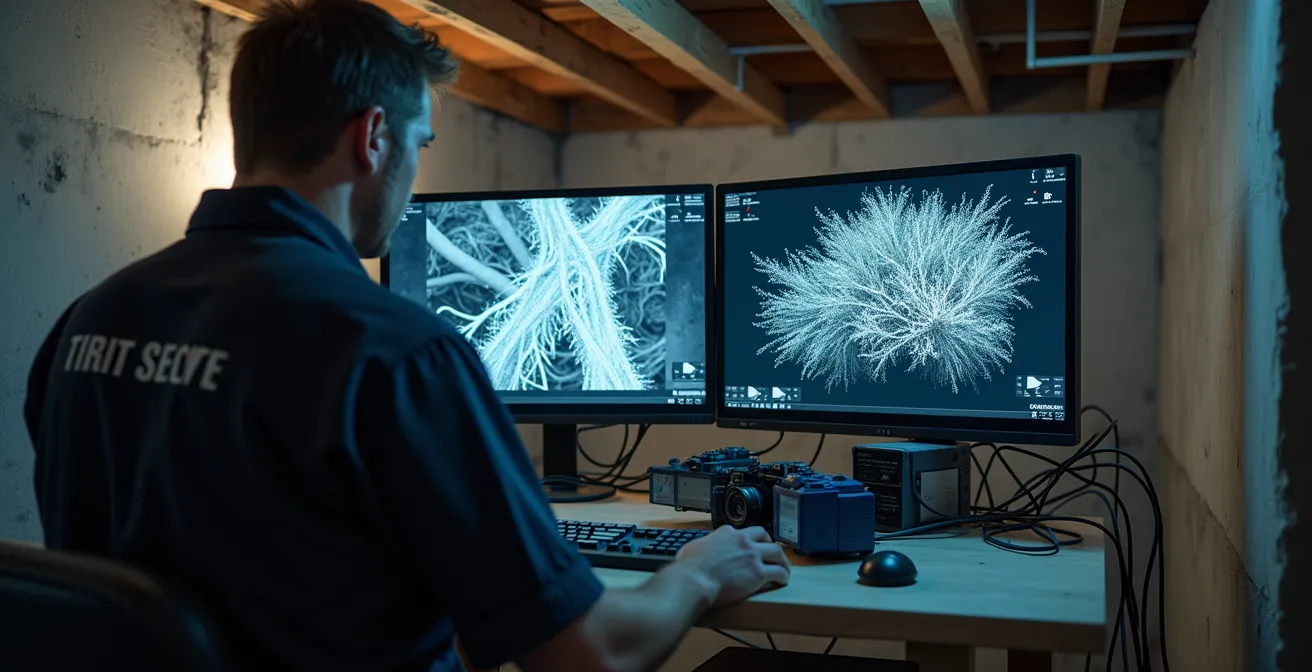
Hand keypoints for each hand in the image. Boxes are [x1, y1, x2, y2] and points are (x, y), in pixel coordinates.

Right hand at [674, 525, 790, 607]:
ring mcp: (752, 556)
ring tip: (784, 567)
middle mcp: (743, 540)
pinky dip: (783, 575)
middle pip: (765, 537)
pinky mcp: (758, 573)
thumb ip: (702, 545)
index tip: (750, 547)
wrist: (694, 580)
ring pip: (777, 552)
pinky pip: (778, 572)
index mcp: (727, 533)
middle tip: (771, 553)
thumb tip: (698, 549)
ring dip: (782, 560)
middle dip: (770, 544)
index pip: (744, 532)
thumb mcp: (693, 547)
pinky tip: (783, 580)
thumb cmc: (689, 567)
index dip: (749, 540)